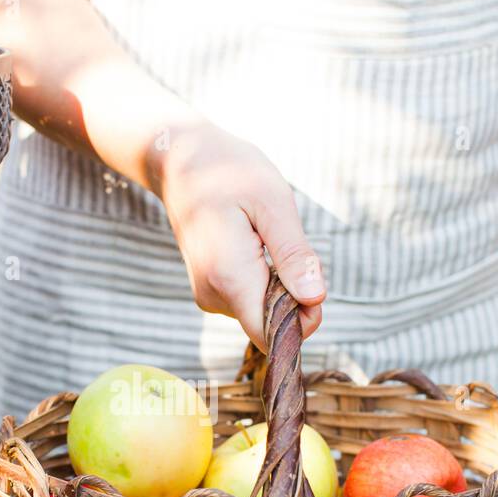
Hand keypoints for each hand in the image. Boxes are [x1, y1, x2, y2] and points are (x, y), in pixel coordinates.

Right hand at [150, 122, 324, 349]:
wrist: (182, 161)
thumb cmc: (230, 173)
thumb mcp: (273, 203)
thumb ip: (294, 254)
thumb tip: (315, 298)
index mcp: (230, 277)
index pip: (270, 335)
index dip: (301, 322)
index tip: (312, 281)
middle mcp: (213, 295)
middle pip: (268, 324)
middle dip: (292, 295)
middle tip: (287, 244)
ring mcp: (207, 294)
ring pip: (259, 312)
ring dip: (277, 284)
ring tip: (264, 238)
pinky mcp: (208, 289)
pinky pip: (247, 300)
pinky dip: (262, 280)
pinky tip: (253, 245)